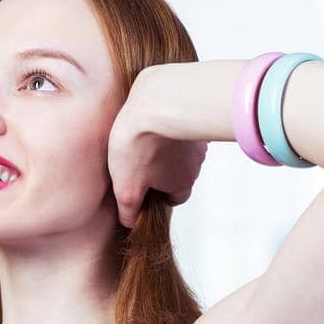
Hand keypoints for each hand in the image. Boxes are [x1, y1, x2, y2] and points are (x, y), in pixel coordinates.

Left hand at [107, 70, 207, 227]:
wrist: (157, 99)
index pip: (175, 198)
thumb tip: (130, 223)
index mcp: (181, 183)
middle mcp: (195, 164)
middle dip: (163, 170)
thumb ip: (129, 209)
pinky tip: (152, 119)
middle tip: (139, 159)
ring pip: (182, 150)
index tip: (143, 185)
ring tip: (143, 136)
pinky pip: (182, 126)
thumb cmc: (139, 144)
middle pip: (180, 173)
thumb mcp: (126, 186)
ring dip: (167, 147)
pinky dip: (171, 126)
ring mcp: (196, 139)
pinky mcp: (192, 114)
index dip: (159, 195)